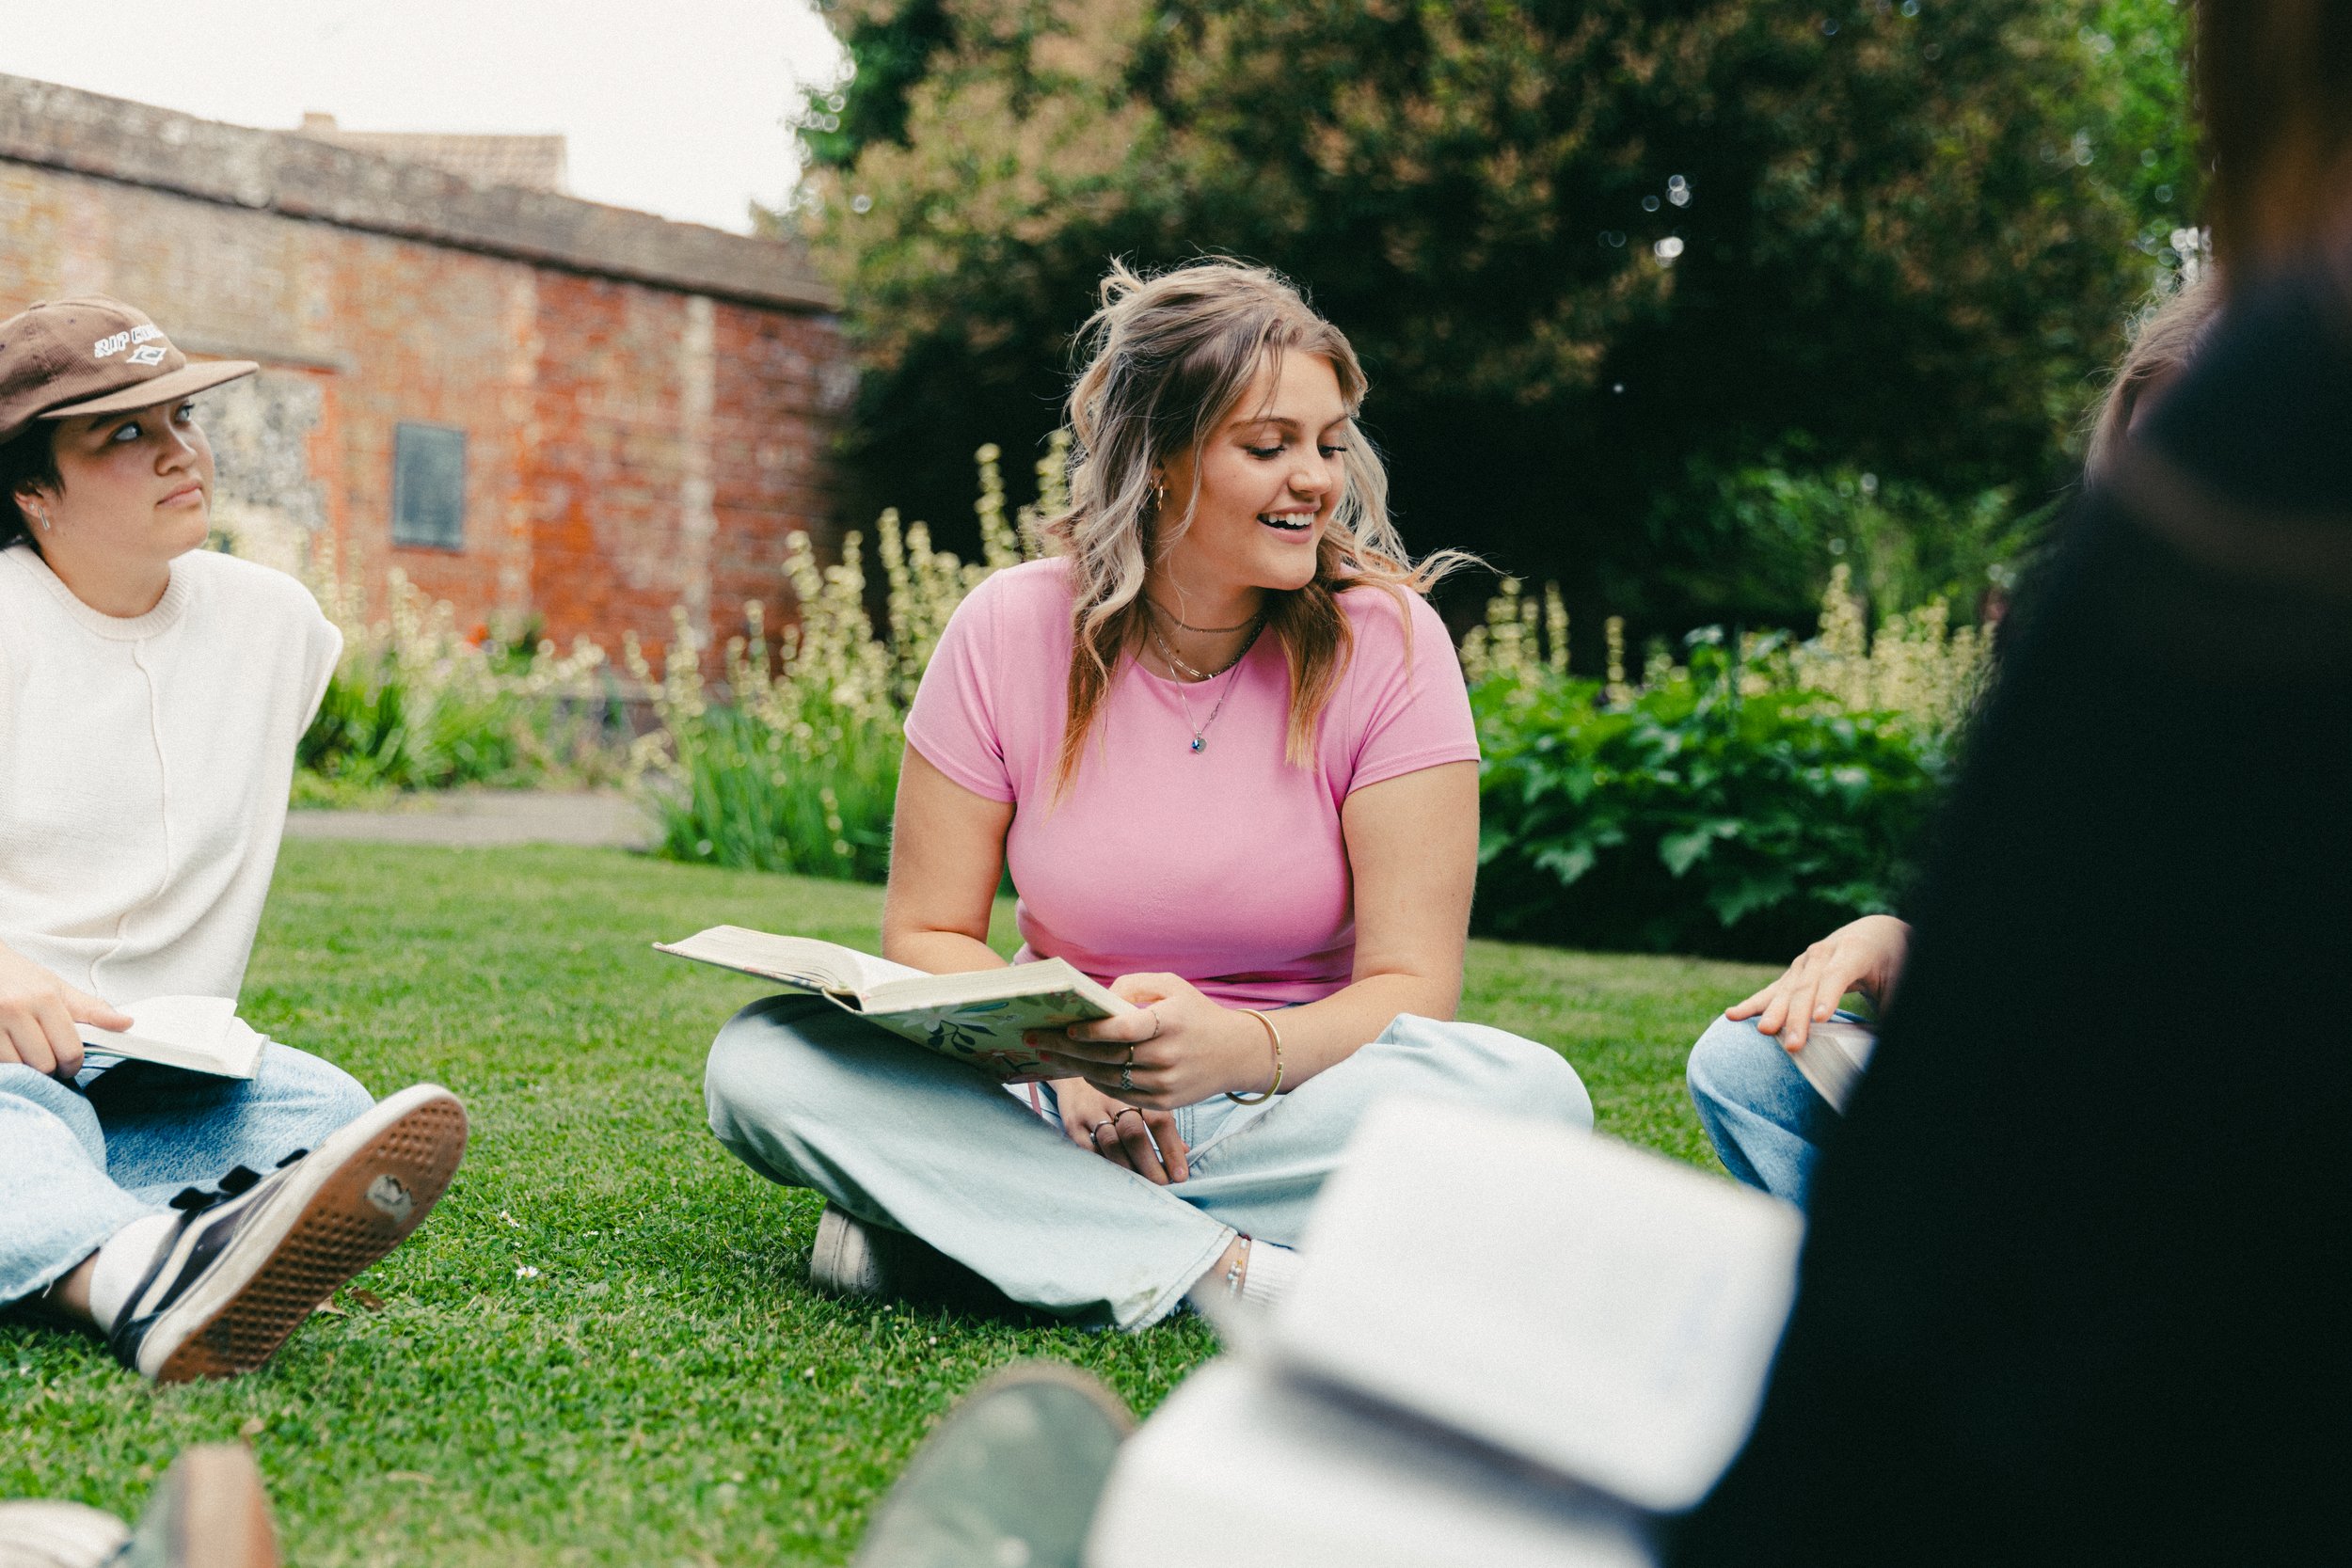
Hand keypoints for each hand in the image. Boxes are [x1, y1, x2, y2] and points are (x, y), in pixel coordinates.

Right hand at [0, 943, 132, 1080]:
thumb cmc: (19, 978)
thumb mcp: (56, 988)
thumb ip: (91, 1009)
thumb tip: (126, 1023)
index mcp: (45, 998)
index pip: (69, 1050)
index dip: (72, 1064)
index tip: (69, 1065)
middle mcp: (16, 1009)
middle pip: (44, 1064)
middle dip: (49, 1067)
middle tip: (46, 1058)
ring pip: (20, 1068)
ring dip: (25, 1067)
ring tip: (25, 1051)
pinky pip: (0, 1065)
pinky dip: (7, 1064)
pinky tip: (9, 1049)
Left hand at [1031, 972, 1270, 1110]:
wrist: (1235, 1053)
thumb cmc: (1196, 1013)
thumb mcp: (1172, 986)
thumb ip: (1134, 985)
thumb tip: (1098, 999)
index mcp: (1171, 1022)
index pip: (1124, 1030)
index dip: (1092, 1032)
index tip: (1067, 1027)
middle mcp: (1169, 1056)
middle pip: (1108, 1057)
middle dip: (1068, 1049)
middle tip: (1037, 1040)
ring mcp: (1167, 1083)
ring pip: (1110, 1078)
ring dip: (1076, 1067)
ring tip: (1050, 1054)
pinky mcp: (1165, 1103)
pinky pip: (1122, 1095)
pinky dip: (1097, 1082)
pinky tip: (1079, 1069)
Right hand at [1052, 1076, 1189, 1184]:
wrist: (1078, 1068)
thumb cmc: (1119, 1088)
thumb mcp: (1143, 1097)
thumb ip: (1162, 1122)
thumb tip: (1185, 1150)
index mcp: (1139, 1091)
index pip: (1159, 1120)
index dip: (1171, 1149)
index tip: (1181, 1174)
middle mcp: (1115, 1098)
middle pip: (1134, 1134)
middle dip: (1150, 1164)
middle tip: (1162, 1184)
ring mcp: (1091, 1110)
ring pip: (1111, 1143)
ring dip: (1128, 1167)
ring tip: (1141, 1184)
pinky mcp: (1073, 1123)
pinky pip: (1089, 1148)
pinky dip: (1105, 1163)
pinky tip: (1117, 1175)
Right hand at [1726, 914, 1909, 1052]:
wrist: (1876, 934)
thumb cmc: (1894, 961)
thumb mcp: (1902, 980)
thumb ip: (1892, 1006)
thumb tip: (1883, 1042)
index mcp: (1855, 949)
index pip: (1838, 974)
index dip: (1828, 996)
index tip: (1820, 1019)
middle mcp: (1825, 952)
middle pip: (1808, 985)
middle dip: (1798, 1016)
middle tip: (1792, 1044)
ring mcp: (1805, 961)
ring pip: (1787, 988)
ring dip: (1774, 1012)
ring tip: (1763, 1032)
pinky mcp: (1795, 973)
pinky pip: (1773, 990)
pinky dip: (1754, 1004)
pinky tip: (1732, 1015)